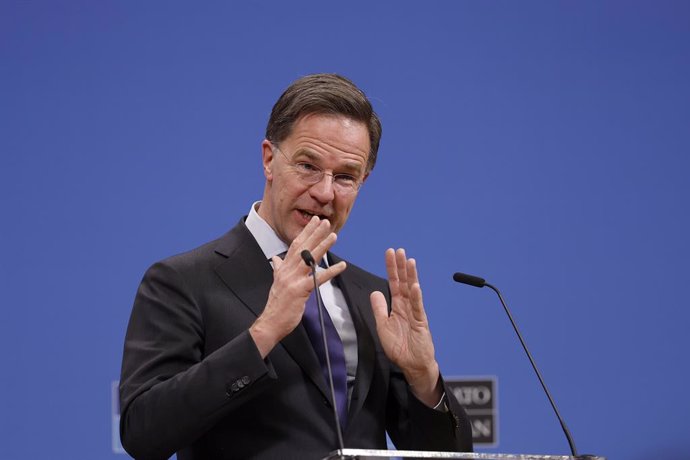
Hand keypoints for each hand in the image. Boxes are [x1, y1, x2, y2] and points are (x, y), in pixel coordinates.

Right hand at [250, 216, 346, 357]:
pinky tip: (342, 266)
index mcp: (283, 268)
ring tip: (334, 236)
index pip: (295, 245)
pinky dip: (331, 271)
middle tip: (326, 222)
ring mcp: (293, 280)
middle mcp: (287, 271)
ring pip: (309, 259)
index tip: (314, 222)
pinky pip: (318, 279)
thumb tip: (275, 258)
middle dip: (315, 233)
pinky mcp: (300, 291)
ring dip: (323, 246)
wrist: (270, 323)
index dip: (305, 232)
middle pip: (302, 247)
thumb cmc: (276, 305)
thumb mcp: (276, 282)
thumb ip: (277, 269)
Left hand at [370, 248, 441, 406]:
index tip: (389, 253)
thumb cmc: (400, 347)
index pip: (394, 283)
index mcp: (397, 306)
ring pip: (412, 291)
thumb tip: (375, 292)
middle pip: (403, 282)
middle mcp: (407, 306)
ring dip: (410, 276)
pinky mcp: (421, 322)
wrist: (413, 365)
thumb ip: (379, 309)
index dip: (391, 269)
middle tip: (398, 250)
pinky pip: (418, 307)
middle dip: (400, 267)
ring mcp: (415, 313)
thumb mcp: (383, 326)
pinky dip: (416, 297)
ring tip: (409, 261)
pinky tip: (414, 285)